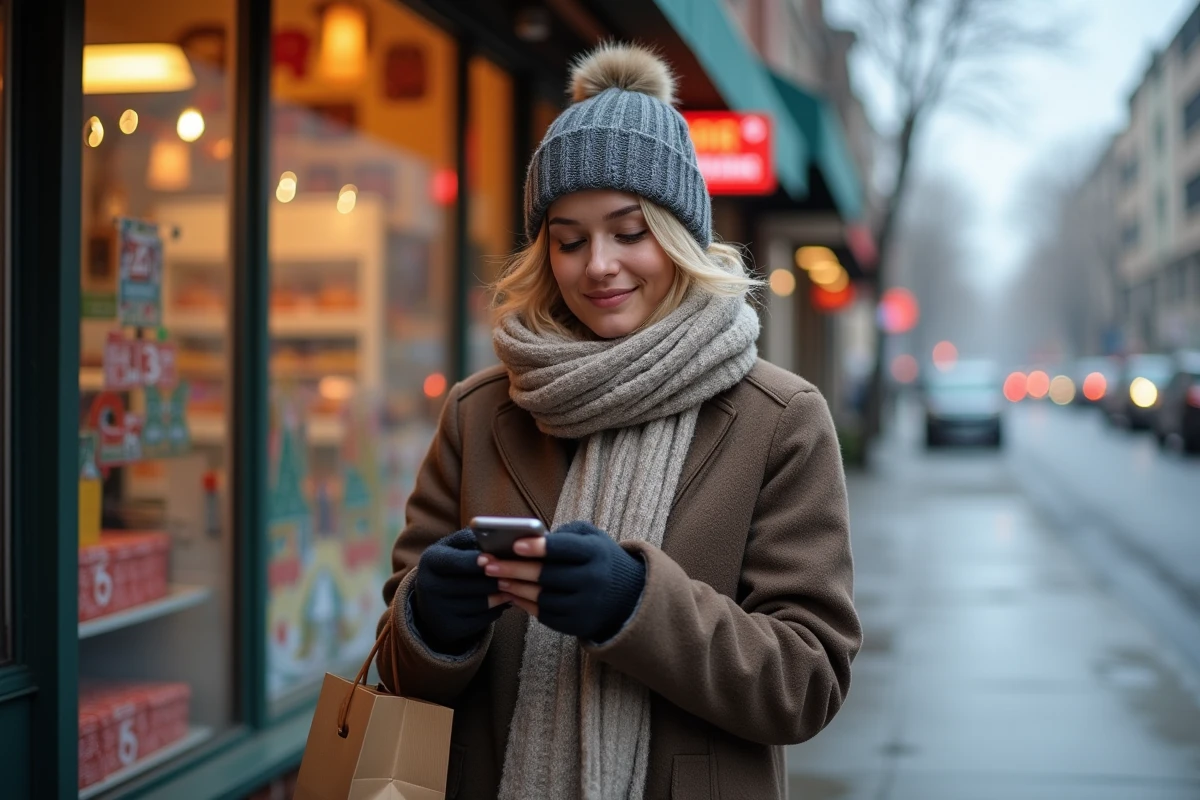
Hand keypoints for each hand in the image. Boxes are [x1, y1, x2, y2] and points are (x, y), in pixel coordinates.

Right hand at [413, 529, 509, 652]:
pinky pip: (483, 619)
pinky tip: (503, 600)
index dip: (475, 561)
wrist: (433, 601)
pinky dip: (497, 609)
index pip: (454, 562)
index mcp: (431, 560)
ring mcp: (439, 611)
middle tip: (517, 573)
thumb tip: (497, 538)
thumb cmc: (452, 566)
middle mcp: (430, 587)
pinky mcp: (451, 628)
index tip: (493, 558)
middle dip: (497, 578)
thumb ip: (473, 539)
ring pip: (481, 602)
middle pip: (472, 584)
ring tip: (514, 585)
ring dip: (502, 594)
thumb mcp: (454, 547)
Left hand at [479, 521, 645, 641]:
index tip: (513, 544)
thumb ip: (565, 534)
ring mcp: (585, 605)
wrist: (625, 597)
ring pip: (542, 597)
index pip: (564, 549)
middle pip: (547, 576)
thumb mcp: (591, 539)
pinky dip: (524, 604)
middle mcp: (593, 580)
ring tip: (496, 578)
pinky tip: (510, 594)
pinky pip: (544, 615)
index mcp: (596, 553)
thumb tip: (531, 538)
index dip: (538, 547)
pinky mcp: (577, 625)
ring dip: (515, 588)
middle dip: (514, 569)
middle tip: (488, 564)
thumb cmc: (597, 559)